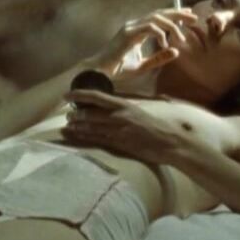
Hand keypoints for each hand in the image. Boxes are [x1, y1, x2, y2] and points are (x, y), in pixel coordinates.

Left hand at [61, 89, 189, 165]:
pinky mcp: (121, 144)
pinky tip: (78, 137)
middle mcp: (119, 116)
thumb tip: (116, 102)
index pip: (96, 97)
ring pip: (92, 128)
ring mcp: (119, 131)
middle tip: (67, 115)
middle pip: (90, 114)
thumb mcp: (143, 108)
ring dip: (77, 127)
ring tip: (67, 126)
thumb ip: (128, 105)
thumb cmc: (160, 124)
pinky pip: (99, 140)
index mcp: (125, 105)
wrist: (173, 141)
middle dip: (75, 114)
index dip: (79, 95)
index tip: (67, 95)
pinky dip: (86, 138)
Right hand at [81, 7, 198, 85]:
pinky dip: (160, 33)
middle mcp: (133, 25)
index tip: (189, 15)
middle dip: (178, 14)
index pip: (158, 17)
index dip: (174, 14)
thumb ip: (159, 58)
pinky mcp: (128, 34)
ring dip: (172, 25)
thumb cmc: (118, 70)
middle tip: (194, 18)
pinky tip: (165, 44)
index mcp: (137, 30)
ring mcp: (130, 28)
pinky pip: (149, 27)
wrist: (100, 74)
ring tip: (182, 36)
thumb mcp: (144, 65)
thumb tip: (176, 51)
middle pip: (159, 13)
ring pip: (156, 18)